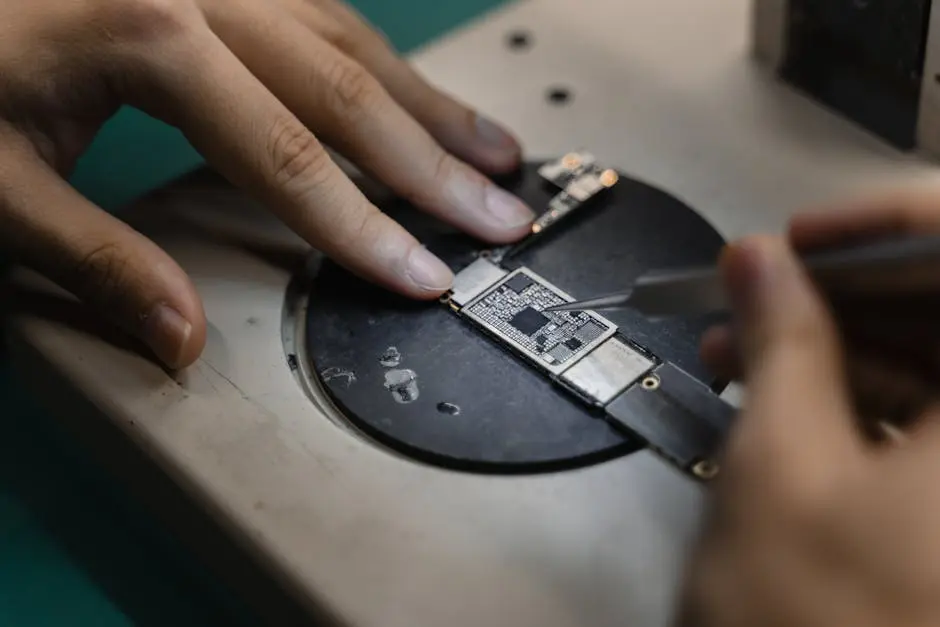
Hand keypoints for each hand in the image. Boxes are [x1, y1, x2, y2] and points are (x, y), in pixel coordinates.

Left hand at [0, 0, 533, 367]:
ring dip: (429, 106)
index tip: (427, 275)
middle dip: (436, 166)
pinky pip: (325, 13)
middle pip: (349, 90)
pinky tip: (411, 96)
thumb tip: (180, 338)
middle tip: (504, 216)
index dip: (366, 229)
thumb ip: (96, 262)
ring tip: (495, 153)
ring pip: (352, 39)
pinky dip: (381, 66)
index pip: (290, 157)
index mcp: (150, 31)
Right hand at [676, 189, 939, 626]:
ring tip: (749, 350)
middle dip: (848, 289)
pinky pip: (939, 420)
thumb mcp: (780, 464)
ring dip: (846, 345)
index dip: (881, 226)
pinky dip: (868, 398)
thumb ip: (779, 340)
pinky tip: (791, 401)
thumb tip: (759, 262)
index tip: (801, 239)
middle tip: (761, 293)